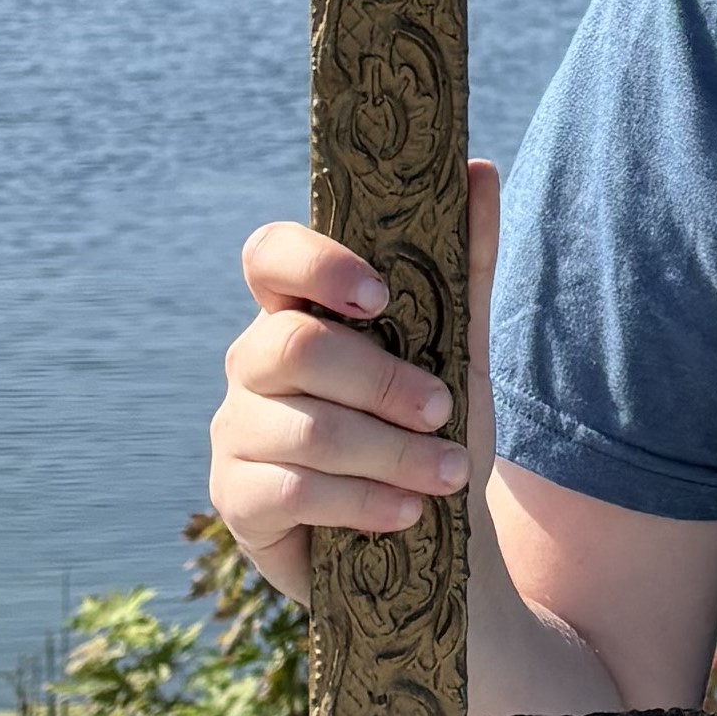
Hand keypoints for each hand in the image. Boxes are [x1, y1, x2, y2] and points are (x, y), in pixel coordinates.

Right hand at [211, 161, 498, 605]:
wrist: (432, 547)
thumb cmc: (433, 435)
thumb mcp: (462, 353)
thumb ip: (466, 267)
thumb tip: (479, 169)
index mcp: (299, 313)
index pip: (268, 254)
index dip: (315, 265)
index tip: (380, 296)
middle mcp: (254, 363)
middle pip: (294, 346)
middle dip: (383, 381)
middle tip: (445, 409)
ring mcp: (237, 431)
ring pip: (306, 427)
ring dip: (393, 453)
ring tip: (448, 476)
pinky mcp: (236, 500)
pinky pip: (293, 490)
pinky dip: (364, 503)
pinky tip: (407, 514)